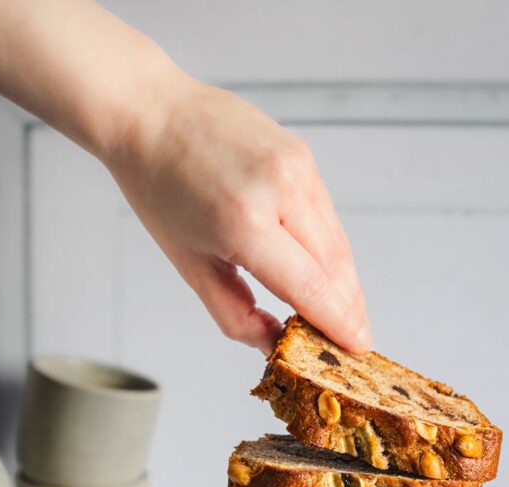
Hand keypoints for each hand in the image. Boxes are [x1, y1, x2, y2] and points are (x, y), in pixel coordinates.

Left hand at [107, 75, 370, 354]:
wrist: (151, 114)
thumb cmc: (160, 189)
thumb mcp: (191, 266)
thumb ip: (236, 315)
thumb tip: (273, 347)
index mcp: (244, 222)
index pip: (310, 286)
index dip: (338, 324)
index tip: (357, 350)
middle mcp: (279, 188)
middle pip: (334, 267)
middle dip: (348, 310)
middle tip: (352, 345)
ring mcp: (297, 166)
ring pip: (337, 243)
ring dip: (345, 283)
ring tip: (345, 316)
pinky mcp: (302, 155)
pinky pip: (326, 216)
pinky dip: (330, 250)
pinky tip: (326, 274)